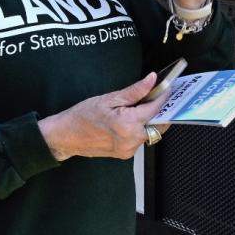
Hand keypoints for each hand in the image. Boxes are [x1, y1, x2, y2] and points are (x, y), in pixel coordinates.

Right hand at [37, 72, 172, 161]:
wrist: (65, 136)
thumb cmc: (83, 115)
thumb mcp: (109, 98)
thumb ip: (135, 91)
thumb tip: (152, 79)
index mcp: (128, 124)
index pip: (156, 109)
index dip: (165, 96)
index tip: (169, 86)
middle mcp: (131, 140)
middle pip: (159, 124)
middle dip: (162, 110)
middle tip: (160, 96)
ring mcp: (129, 150)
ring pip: (151, 132)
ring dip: (151, 119)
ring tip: (143, 105)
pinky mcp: (125, 154)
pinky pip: (141, 139)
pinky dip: (141, 128)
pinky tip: (133, 119)